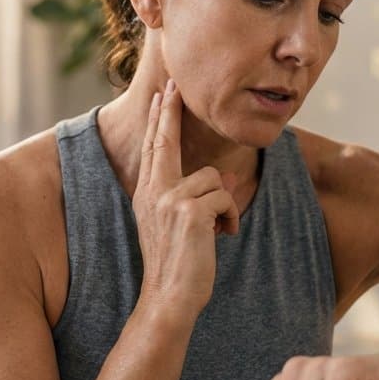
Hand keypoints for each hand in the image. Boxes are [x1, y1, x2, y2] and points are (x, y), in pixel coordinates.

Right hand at [133, 79, 240, 316]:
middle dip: (170, 110)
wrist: (168, 296)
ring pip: (213, 180)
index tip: (162, 94)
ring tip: (216, 231)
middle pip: (165, 140)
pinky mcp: (189, 211)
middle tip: (173, 83)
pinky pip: (225, 198)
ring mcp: (169, 199)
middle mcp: (153, 191)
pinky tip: (222, 238)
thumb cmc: (177, 265)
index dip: (159, 119)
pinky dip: (231, 219)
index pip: (154, 148)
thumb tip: (225, 179)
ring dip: (223, 206)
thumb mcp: (178, 226)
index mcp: (147, 194)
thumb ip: (192, 199)